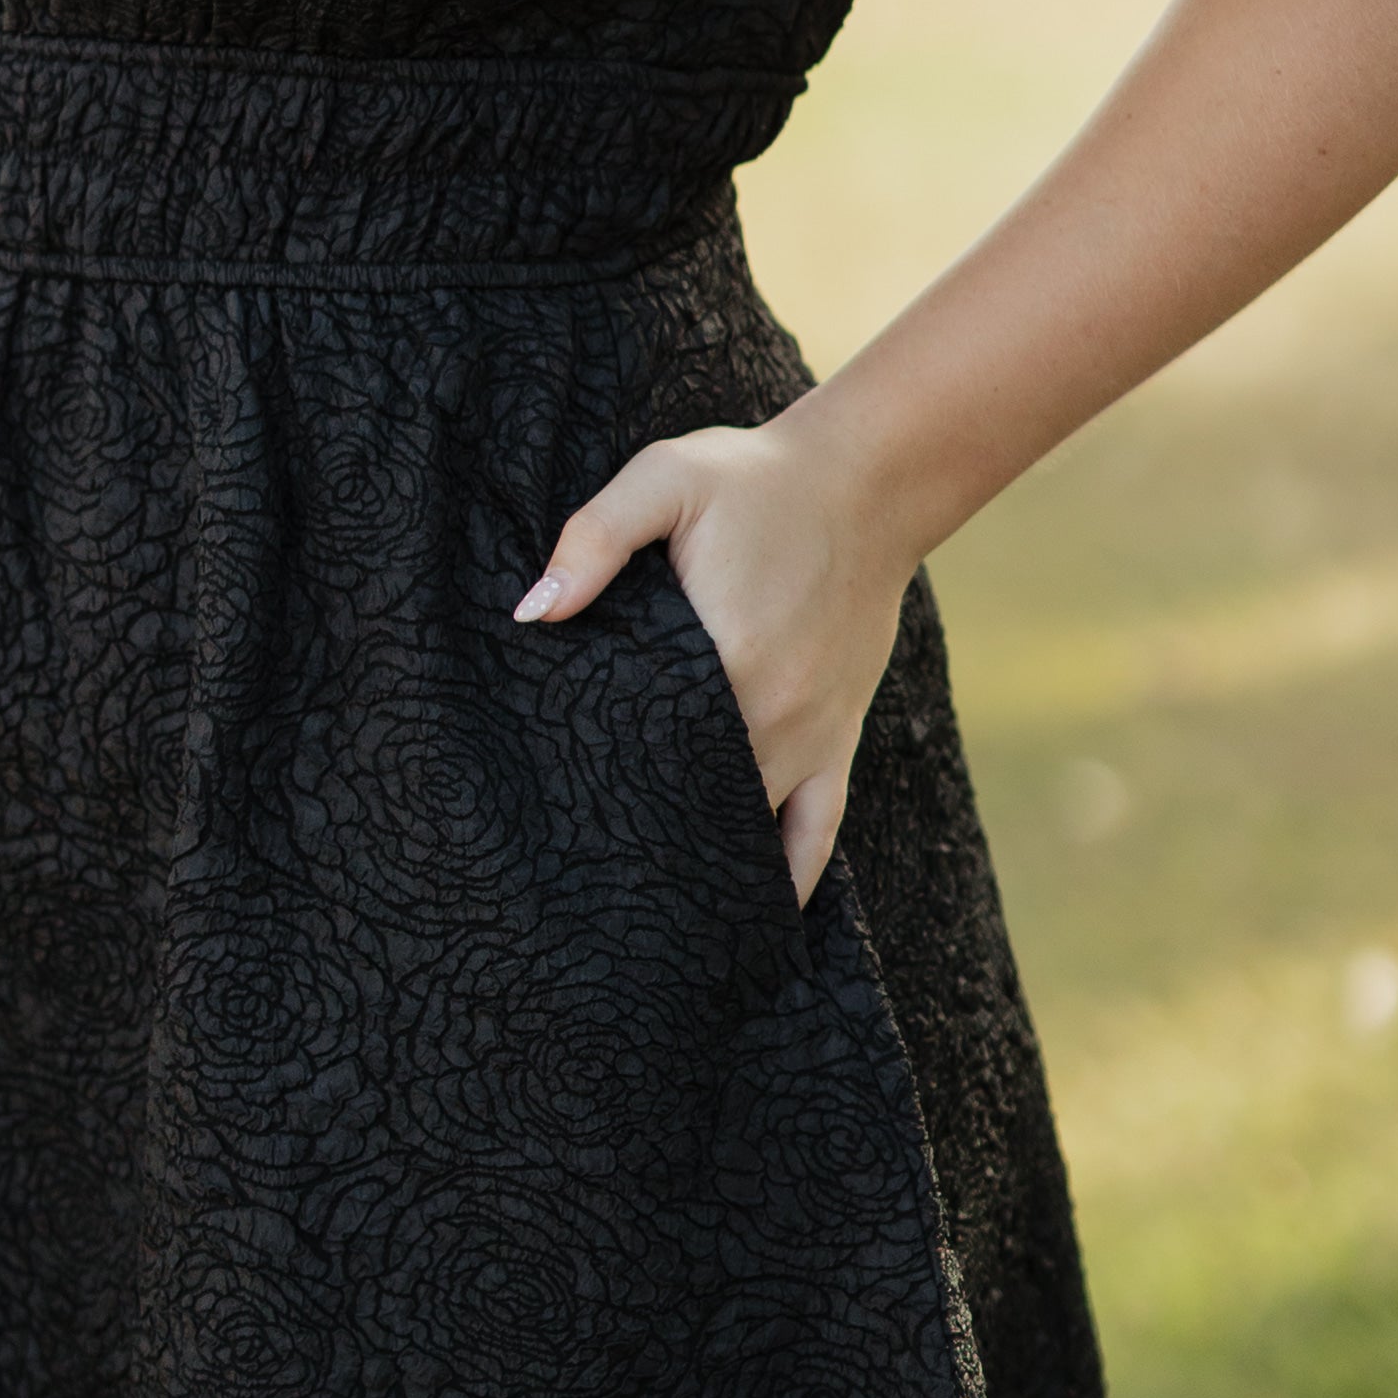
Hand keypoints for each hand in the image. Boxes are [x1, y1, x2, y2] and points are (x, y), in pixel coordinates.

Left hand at [514, 412, 913, 902]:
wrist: (864, 481)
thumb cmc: (753, 480)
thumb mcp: (664, 479)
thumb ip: (595, 539)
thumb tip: (533, 613)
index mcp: (725, 657)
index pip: (647, 749)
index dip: (597, 784)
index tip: (554, 816)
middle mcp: (774, 713)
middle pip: (693, 801)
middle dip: (641, 835)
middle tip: (579, 879)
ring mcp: (812, 735)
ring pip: (749, 827)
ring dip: (702, 861)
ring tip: (645, 914)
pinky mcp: (839, 738)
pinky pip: (818, 831)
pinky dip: (787, 877)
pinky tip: (756, 919)